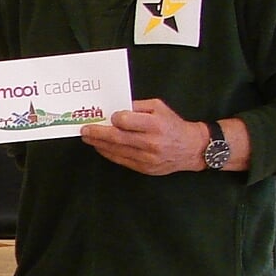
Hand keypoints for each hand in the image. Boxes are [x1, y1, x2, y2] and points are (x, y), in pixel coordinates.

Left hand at [79, 98, 207, 174]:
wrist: (191, 148)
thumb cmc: (172, 125)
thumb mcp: (159, 107)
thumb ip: (137, 106)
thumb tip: (115, 108)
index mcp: (155, 125)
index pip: (126, 122)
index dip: (114, 118)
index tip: (108, 116)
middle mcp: (151, 143)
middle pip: (117, 138)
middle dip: (97, 133)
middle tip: (84, 129)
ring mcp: (147, 158)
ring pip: (116, 151)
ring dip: (98, 144)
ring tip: (88, 137)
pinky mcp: (144, 168)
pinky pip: (121, 160)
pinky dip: (108, 153)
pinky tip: (100, 147)